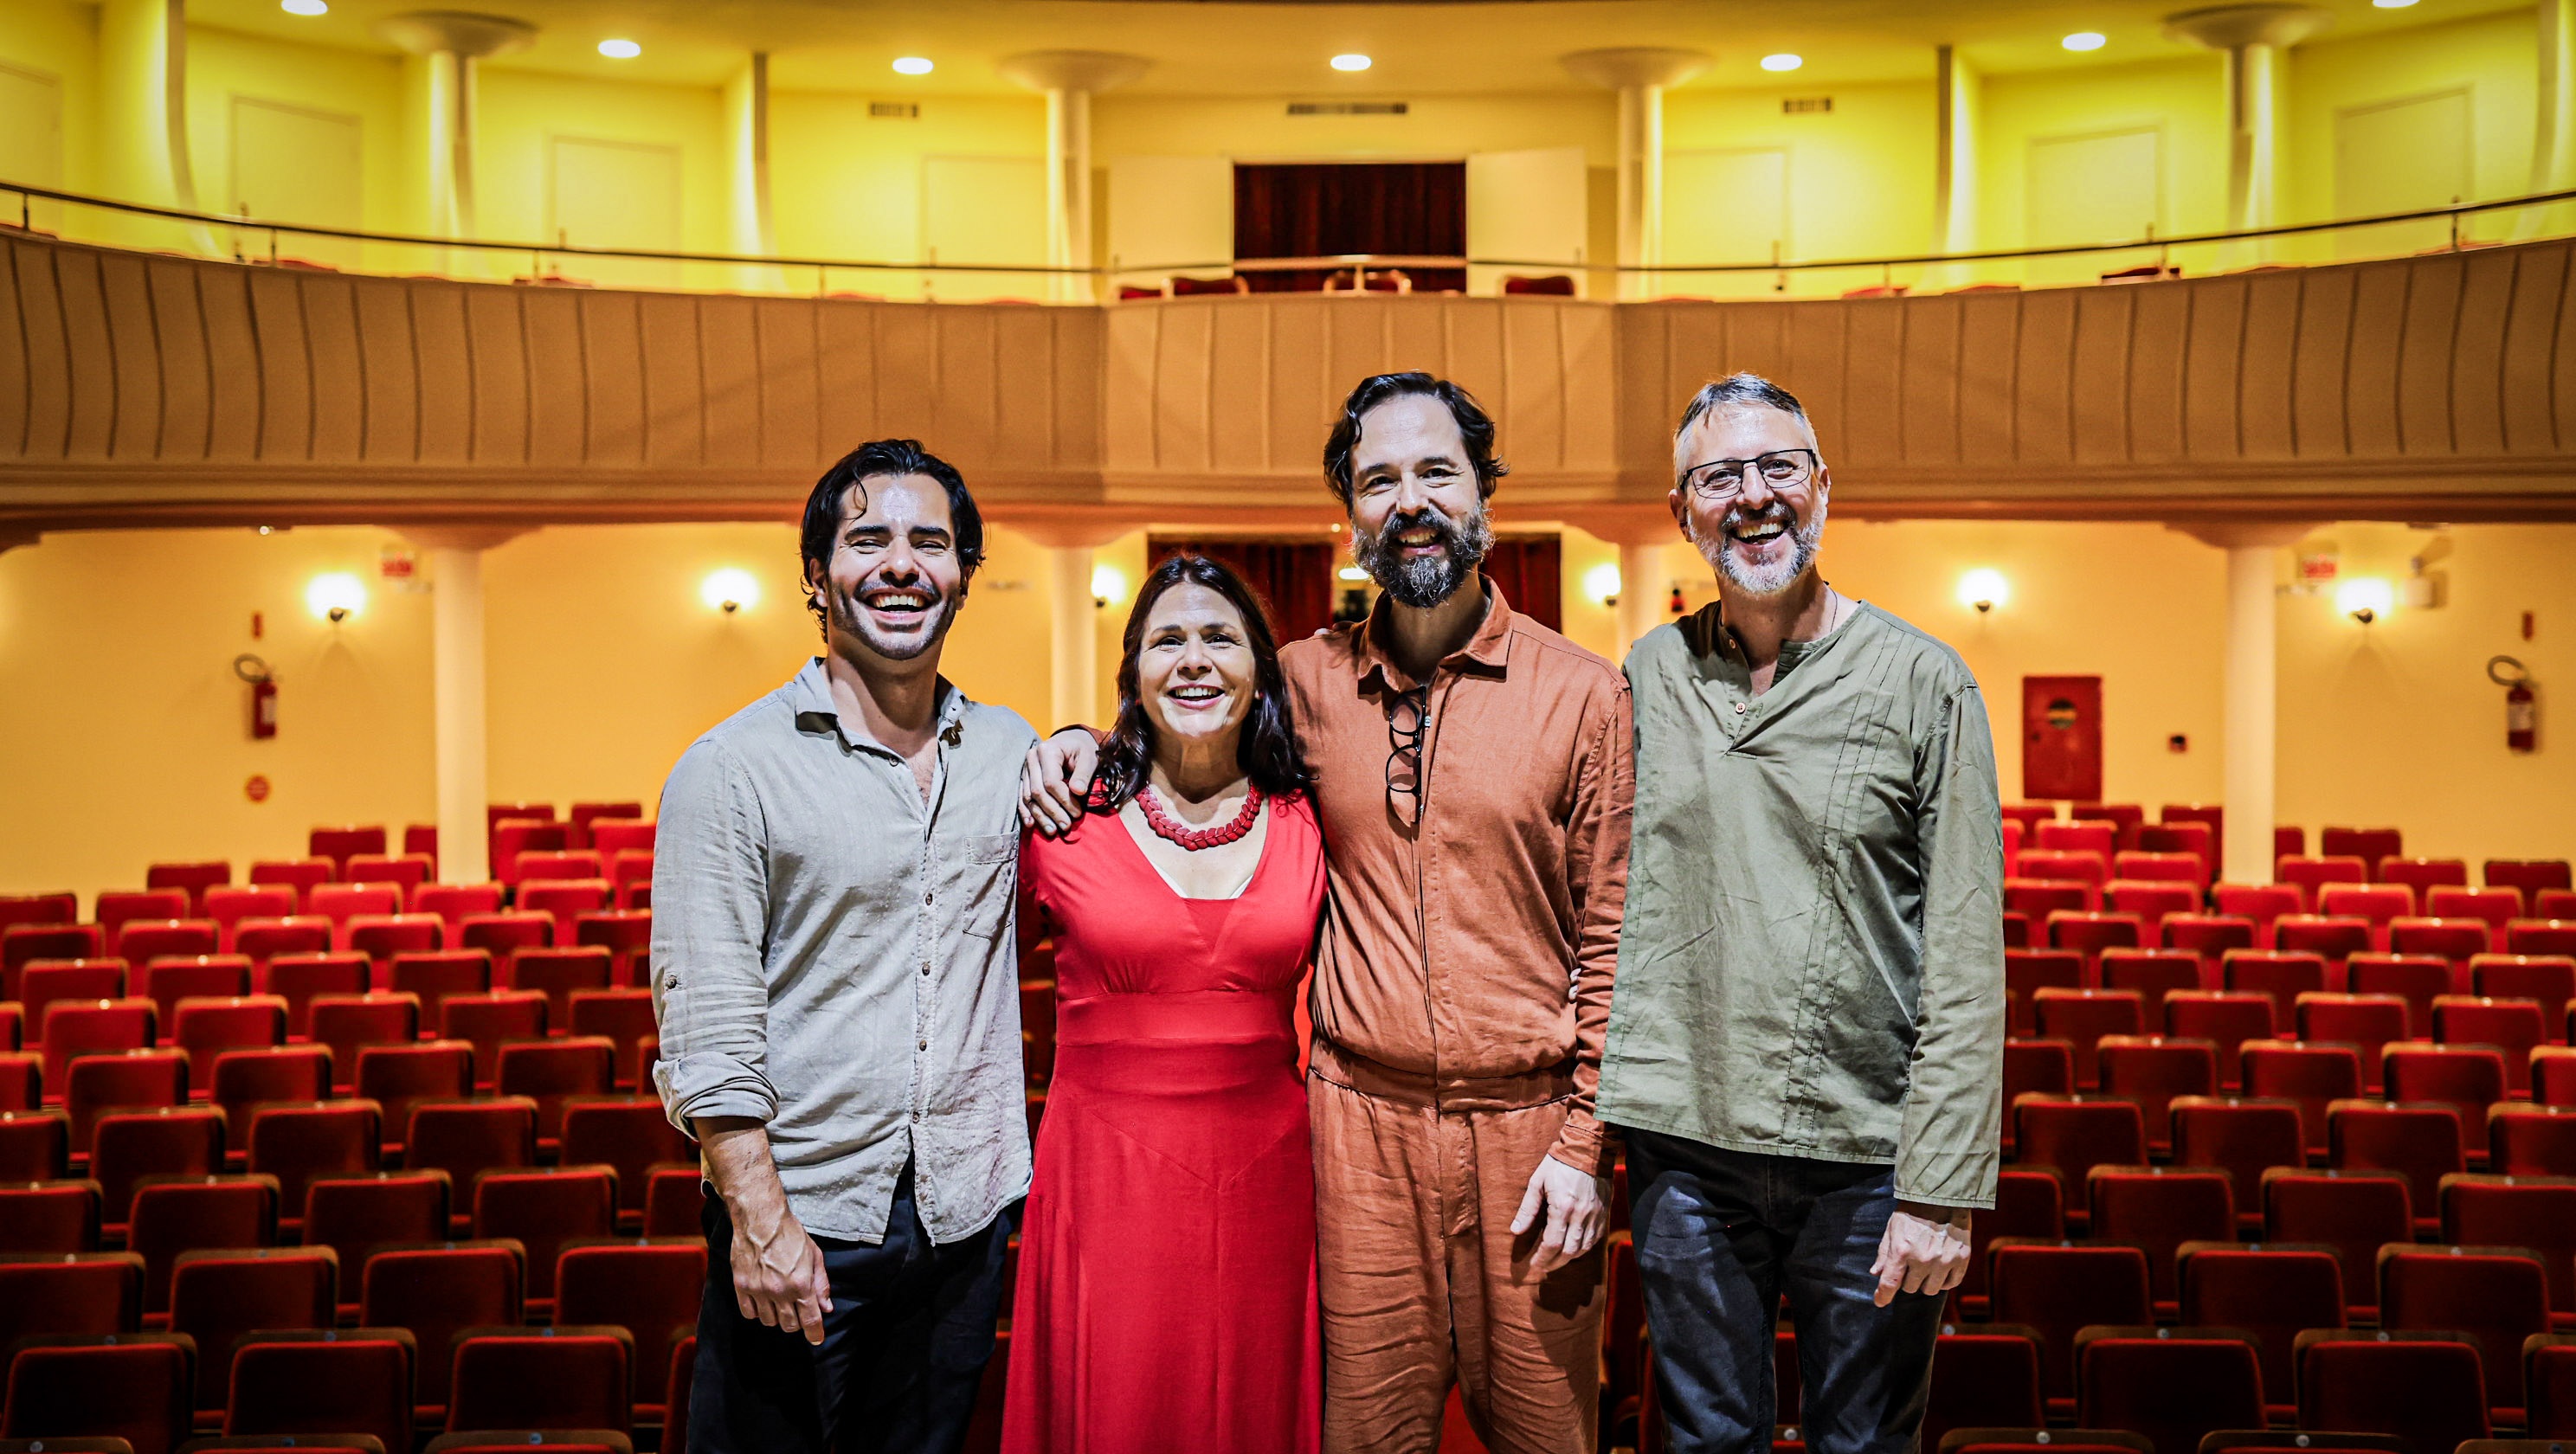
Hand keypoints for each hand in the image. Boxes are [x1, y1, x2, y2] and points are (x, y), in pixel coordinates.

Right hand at [730, 1202, 831, 1344]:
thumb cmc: (791, 1235)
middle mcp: (779, 1291)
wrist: (761, 1219)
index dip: (815, 1333)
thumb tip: (826, 1307)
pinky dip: (757, 1312)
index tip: (816, 1339)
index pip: (810, 1320)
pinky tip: (762, 1301)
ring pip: (769, 1322)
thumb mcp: (814, 1255)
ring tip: (779, 1302)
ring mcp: (758, 1290)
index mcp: (801, 1283)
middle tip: (796, 1310)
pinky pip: (749, 1313)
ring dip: (776, 1317)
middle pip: (789, 1325)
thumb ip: (821, 1283)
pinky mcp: (741, 1286)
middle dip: (796, 1322)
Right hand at [1019, 728, 1099, 835]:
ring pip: (1028, 797)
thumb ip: (1084, 774)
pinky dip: (1026, 811)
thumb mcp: (1089, 757)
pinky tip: (1031, 824)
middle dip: (1053, 811)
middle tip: (1066, 826)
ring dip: (1040, 816)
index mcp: (1047, 750)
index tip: (1078, 813)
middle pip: (1038, 791)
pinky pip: (1021, 796)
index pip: (1051, 781)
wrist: (1071, 741)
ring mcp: (1025, 768)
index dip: (1064, 800)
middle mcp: (1032, 758)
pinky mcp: (1024, 777)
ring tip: (1052, 831)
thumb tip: (1078, 792)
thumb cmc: (1082, 749)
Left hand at [1511, 1155, 1610, 1275]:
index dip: (1542, 1258)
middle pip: (1568, 1252)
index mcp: (1562, 1207)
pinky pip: (1595, 1239)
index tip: (1534, 1263)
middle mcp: (1581, 1215)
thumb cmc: (1558, 1163)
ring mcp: (1595, 1216)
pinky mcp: (1604, 1213)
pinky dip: (1583, 1248)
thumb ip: (1527, 1209)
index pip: (1552, 1244)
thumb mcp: (1537, 1182)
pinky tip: (1573, 1248)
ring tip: (1556, 1260)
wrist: (1588, 1148)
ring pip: (1583, 1248)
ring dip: (1569, 1258)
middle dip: (1554, 1263)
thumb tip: (1516, 1231)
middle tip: (1543, 1266)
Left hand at [1871, 1201, 1971, 1306]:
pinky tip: (1941, 1267)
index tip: (1880, 1301)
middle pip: (1911, 1288)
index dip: (1883, 1296)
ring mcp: (1944, 1261)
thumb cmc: (1913, 1212)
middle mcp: (1923, 1259)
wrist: (1943, 1197)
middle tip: (1911, 1264)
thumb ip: (1884, 1253)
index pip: (1890, 1283)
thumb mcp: (1892, 1228)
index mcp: (1902, 1250)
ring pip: (1931, 1290)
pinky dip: (1945, 1280)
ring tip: (1927, 1265)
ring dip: (1926, 1281)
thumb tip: (1876, 1274)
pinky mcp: (1962, 1260)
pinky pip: (1951, 1284)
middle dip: (1908, 1279)